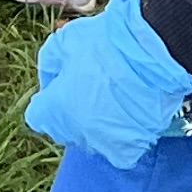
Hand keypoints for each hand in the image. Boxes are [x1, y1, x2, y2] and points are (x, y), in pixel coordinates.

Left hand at [23, 0, 191, 168]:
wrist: (153, 50)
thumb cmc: (106, 42)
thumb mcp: (65, 41)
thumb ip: (50, 64)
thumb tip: (51, 81)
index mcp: (56, 109)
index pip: (38, 117)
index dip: (48, 99)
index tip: (62, 85)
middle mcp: (78, 132)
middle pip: (66, 130)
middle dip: (71, 112)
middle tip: (90, 87)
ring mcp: (106, 142)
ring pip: (93, 140)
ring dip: (97, 125)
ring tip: (113, 99)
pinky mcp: (133, 147)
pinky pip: (120, 150)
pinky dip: (121, 139)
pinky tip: (128, 118)